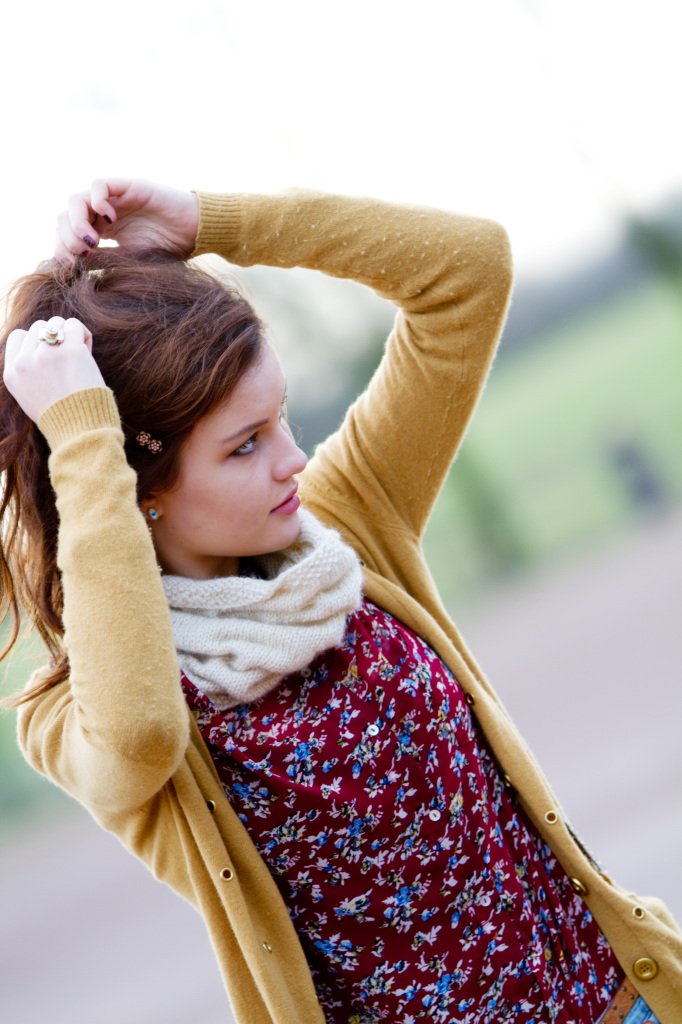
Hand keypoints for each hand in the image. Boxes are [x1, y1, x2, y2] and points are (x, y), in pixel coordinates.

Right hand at [3, 317, 105, 422]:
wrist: (80, 430)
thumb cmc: (62, 416)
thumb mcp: (30, 396)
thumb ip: (28, 372)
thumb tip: (39, 345)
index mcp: (12, 373)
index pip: (18, 336)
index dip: (36, 340)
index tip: (50, 355)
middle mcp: (25, 362)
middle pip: (38, 327)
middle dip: (55, 337)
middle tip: (68, 357)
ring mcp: (47, 355)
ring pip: (56, 322)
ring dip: (69, 333)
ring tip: (78, 353)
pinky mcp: (70, 351)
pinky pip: (75, 325)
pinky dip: (84, 335)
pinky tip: (88, 351)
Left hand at [55, 178, 199, 264]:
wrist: (196, 233)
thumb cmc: (169, 249)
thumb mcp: (131, 260)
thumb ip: (105, 261)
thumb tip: (78, 268)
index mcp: (102, 230)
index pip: (67, 232)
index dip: (63, 247)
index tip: (72, 266)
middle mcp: (104, 213)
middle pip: (65, 216)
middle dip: (68, 237)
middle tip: (84, 253)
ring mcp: (114, 199)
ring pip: (76, 200)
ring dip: (76, 221)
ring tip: (92, 240)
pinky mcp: (128, 187)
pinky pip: (99, 184)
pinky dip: (97, 201)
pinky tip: (110, 220)